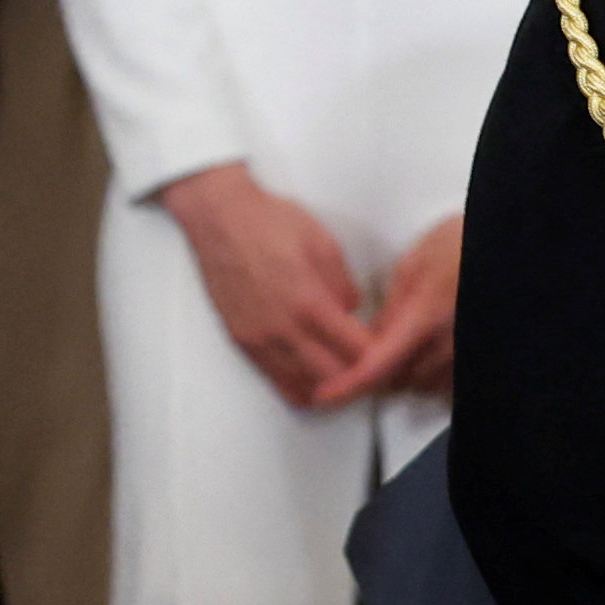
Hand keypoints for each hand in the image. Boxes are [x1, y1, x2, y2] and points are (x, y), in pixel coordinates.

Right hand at [157, 165, 369, 408]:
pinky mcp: (242, 341)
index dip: (377, 353)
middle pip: (334, 378)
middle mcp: (283, 329)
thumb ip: (344, 286)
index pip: (356, 351)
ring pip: (305, 387)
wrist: (220, 218)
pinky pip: (277, 380)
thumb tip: (351, 312)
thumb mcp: (324, 245)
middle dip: (357, 373)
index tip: (384, 347)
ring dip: (329, 384)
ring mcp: (260, 339)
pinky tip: (314, 375)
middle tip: (368, 362)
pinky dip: (301, 384)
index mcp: (309, 302)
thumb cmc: (269, 223)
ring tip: (343, 370)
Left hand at [315, 214, 462, 405]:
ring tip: (412, 336)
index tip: (328, 395)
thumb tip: (374, 337)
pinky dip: (432, 372)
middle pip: (398, 380)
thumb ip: (392, 305)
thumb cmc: (463, 243)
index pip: (379, 364)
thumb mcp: (416, 262)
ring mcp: (467, 354)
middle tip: (379, 343)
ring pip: (422, 384)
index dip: (349, 384)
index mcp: (425, 315)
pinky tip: (433, 346)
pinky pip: (447, 382)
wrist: (503, 244)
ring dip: (407, 371)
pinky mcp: (478, 359)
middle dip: (380, 370)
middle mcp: (448, 342)